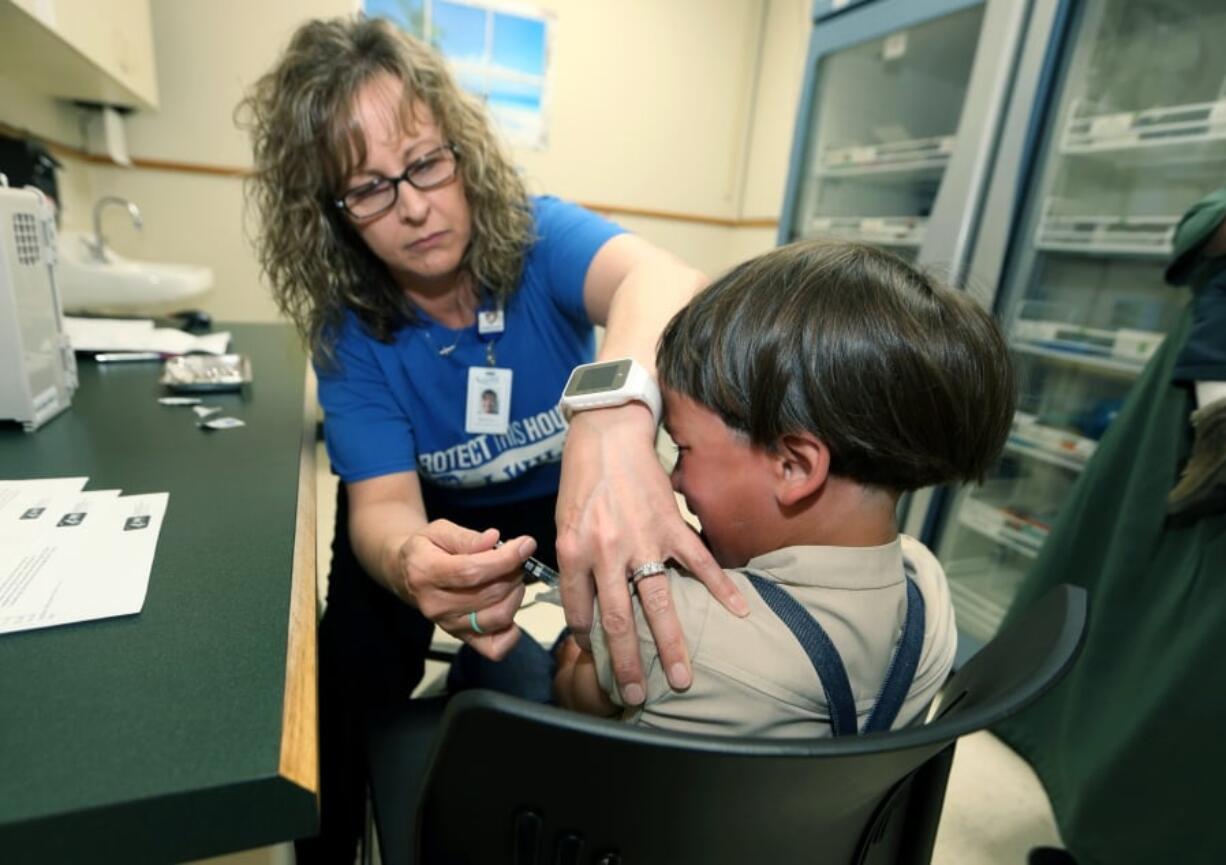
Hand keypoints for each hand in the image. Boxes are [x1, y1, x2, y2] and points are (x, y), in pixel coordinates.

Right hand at [396, 520, 533, 660]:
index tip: (526, 545)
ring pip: (497, 617)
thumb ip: (467, 537)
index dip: (504, 559)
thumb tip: (494, 539)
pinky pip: (495, 648)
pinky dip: (511, 632)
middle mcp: (435, 605)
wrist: (408, 575)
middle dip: (513, 572)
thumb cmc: (427, 549)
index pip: (472, 572)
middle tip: (517, 558)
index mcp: (426, 573)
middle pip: (489, 594)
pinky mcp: (462, 639)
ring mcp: (449, 626)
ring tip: (512, 578)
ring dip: (516, 595)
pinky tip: (508, 606)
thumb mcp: (440, 531)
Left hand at [555, 404, 747, 704]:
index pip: (580, 611)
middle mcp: (608, 551)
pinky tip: (738, 612)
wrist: (608, 433)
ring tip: (683, 679)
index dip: (587, 639)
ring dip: (671, 644)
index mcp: (574, 551)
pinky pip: (699, 562)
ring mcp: (644, 540)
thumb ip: (577, 565)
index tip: (597, 659)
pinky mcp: (672, 525)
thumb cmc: (582, 479)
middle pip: (620, 620)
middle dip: (628, 662)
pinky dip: (720, 587)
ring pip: (660, 603)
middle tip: (637, 694)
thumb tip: (588, 606)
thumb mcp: (564, 523)